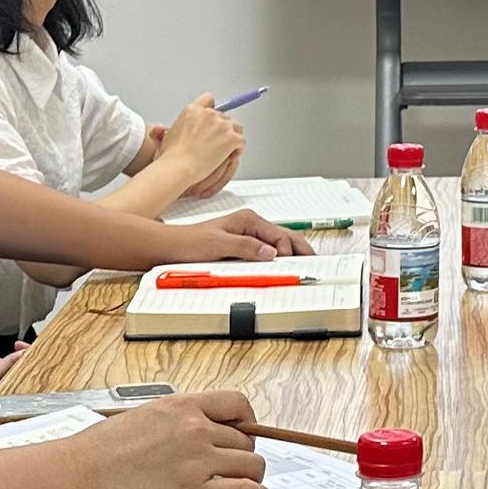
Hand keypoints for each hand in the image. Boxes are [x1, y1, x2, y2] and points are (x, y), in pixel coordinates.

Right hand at [70, 391, 271, 488]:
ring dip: (252, 474)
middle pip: (246, 441)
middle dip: (243, 453)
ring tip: (247, 481)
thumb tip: (204, 428)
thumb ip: (179, 418)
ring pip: (251, 465)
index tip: (247, 431)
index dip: (249, 421)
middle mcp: (195, 430)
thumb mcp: (146, 414)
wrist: (82, 472)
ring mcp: (197, 461)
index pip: (237, 404)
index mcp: (183, 406)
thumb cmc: (103, 446)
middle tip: (235, 464)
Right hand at [151, 98, 248, 197]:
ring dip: (232, 137)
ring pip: (236, 127)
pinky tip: (229, 156)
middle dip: (222, 128)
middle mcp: (209, 114)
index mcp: (193, 110)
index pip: (208, 99)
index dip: (212, 109)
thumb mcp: (170, 133)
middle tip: (216, 143)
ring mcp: (222, 125)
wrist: (179, 167)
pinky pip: (241, 141)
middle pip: (224, 116)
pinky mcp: (231, 137)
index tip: (214, 118)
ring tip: (223, 150)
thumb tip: (176, 129)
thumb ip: (179, 125)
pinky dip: (237, 149)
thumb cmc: (172, 155)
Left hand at [176, 208, 302, 260]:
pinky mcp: (243, 247)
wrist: (173, 247)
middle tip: (314, 263)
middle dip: (300, 249)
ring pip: (277, 245)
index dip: (287, 251)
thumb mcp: (219, 244)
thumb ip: (246, 247)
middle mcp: (251, 226)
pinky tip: (282, 268)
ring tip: (303, 266)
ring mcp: (248, 236)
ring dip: (290, 254)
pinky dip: (277, 259)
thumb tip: (270, 252)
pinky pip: (266, 252)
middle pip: (284, 237)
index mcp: (248, 220)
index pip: (278, 236)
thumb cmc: (192, 242)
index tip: (291, 265)